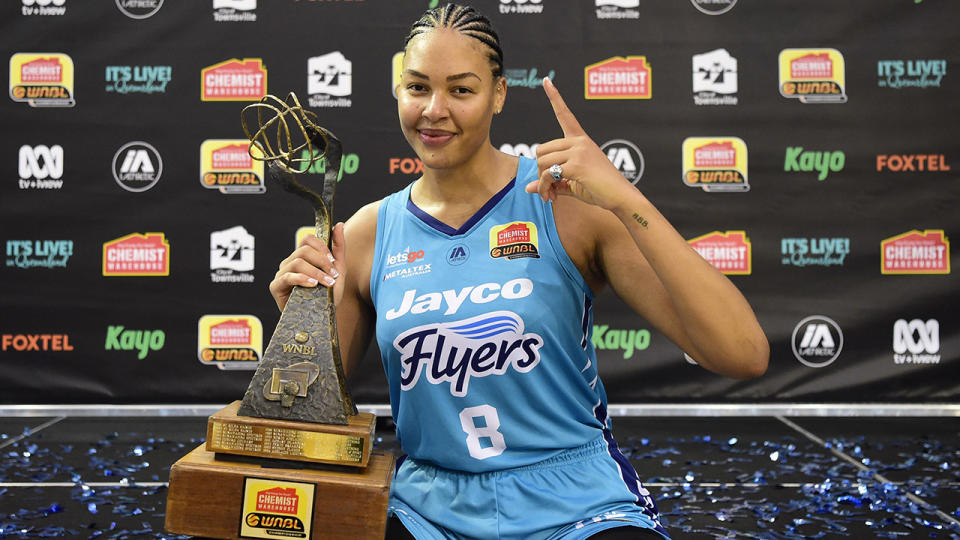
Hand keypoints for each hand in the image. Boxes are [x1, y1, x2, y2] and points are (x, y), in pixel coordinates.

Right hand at [268, 222, 345, 310]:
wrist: (324, 317)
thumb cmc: (328, 295)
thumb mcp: (338, 270)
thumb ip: (338, 248)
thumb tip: (339, 224)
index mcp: (302, 257)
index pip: (307, 239)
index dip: (321, 247)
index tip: (333, 261)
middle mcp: (290, 263)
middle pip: (303, 250)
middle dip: (321, 261)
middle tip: (333, 274)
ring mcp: (282, 274)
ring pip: (297, 262)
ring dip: (316, 272)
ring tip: (327, 282)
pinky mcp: (276, 287)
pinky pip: (287, 277)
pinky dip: (302, 279)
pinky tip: (313, 285)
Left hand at [526, 77, 635, 210]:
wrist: (621, 197)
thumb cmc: (600, 190)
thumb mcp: (573, 183)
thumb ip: (551, 182)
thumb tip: (527, 188)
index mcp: (580, 140)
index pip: (565, 114)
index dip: (554, 97)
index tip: (546, 80)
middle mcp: (579, 141)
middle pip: (541, 149)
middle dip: (539, 171)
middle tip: (546, 189)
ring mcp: (578, 151)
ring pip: (542, 161)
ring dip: (541, 182)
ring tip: (549, 195)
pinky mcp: (577, 165)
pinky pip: (549, 174)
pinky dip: (545, 187)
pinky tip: (552, 197)